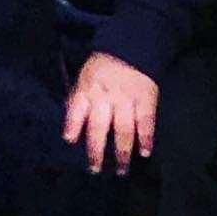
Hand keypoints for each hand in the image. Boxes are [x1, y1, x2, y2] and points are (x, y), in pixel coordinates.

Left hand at [63, 51, 157, 175]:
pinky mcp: (146, 98)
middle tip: (95, 170)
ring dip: (122, 151)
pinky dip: (146, 138)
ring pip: (123, 129)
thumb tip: (70, 129)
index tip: (70, 140)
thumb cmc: (103, 67)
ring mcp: (126, 98)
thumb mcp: (84, 78)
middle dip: (96, 151)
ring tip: (121, 169)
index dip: (72, 125)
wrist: (131, 46)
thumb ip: (77, 100)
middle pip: (99, 127)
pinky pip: (146, 121)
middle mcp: (105, 96)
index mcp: (87, 89)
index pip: (77, 109)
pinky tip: (145, 152)